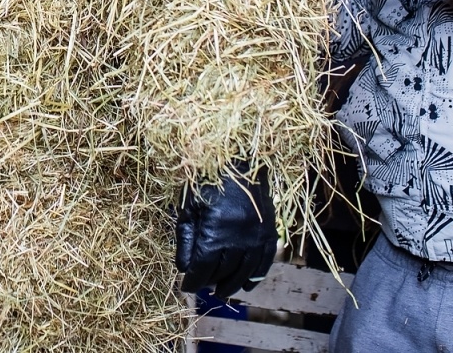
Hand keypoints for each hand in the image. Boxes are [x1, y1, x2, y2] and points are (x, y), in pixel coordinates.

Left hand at [176, 172, 278, 298]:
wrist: (239, 161)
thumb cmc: (207, 181)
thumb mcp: (189, 207)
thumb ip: (186, 238)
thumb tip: (184, 268)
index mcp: (215, 232)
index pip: (203, 268)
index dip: (193, 281)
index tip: (186, 287)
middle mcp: (238, 239)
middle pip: (223, 272)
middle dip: (210, 282)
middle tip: (202, 287)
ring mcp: (257, 237)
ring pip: (244, 272)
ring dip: (231, 284)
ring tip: (221, 292)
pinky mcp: (269, 233)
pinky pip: (264, 263)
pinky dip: (255, 277)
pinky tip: (246, 285)